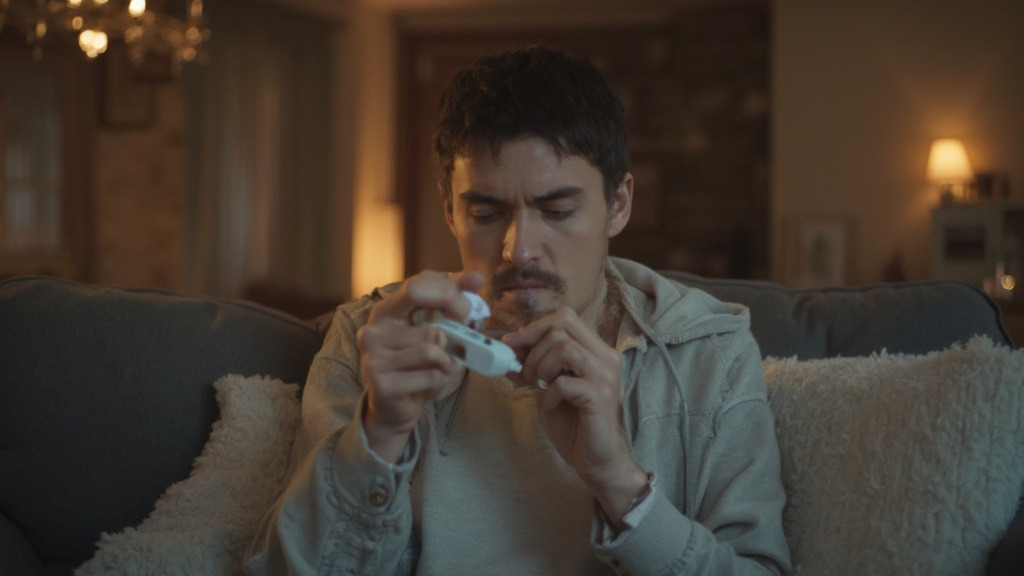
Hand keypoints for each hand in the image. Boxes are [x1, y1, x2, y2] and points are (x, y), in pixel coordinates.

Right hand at [357, 270, 483, 462]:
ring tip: (439, 368)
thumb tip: (476, 277)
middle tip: (457, 346)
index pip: (417, 284)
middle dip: (455, 335)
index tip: (465, 310)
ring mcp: (373, 358)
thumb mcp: (434, 327)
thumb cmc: (417, 364)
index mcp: (385, 311)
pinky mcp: (381, 384)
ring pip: (432, 349)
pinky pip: (430, 375)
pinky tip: (429, 383)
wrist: (394, 407)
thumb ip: (452, 300)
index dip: (449, 294)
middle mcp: (372, 331)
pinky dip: (440, 380)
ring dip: (447, 362)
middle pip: (431, 324)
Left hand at [502, 307, 647, 526]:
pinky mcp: (600, 396)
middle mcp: (605, 357)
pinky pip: (564, 382)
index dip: (534, 327)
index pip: (565, 317)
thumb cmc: (574, 424)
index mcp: (596, 350)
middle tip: (527, 373)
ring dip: (541, 366)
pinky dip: (549, 394)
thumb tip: (508, 348)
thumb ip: (535, 366)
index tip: (513, 345)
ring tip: (539, 386)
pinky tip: (551, 406)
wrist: (596, 460)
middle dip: (533, 346)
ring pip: (564, 347)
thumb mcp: (548, 388)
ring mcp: (605, 376)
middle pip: (563, 325)